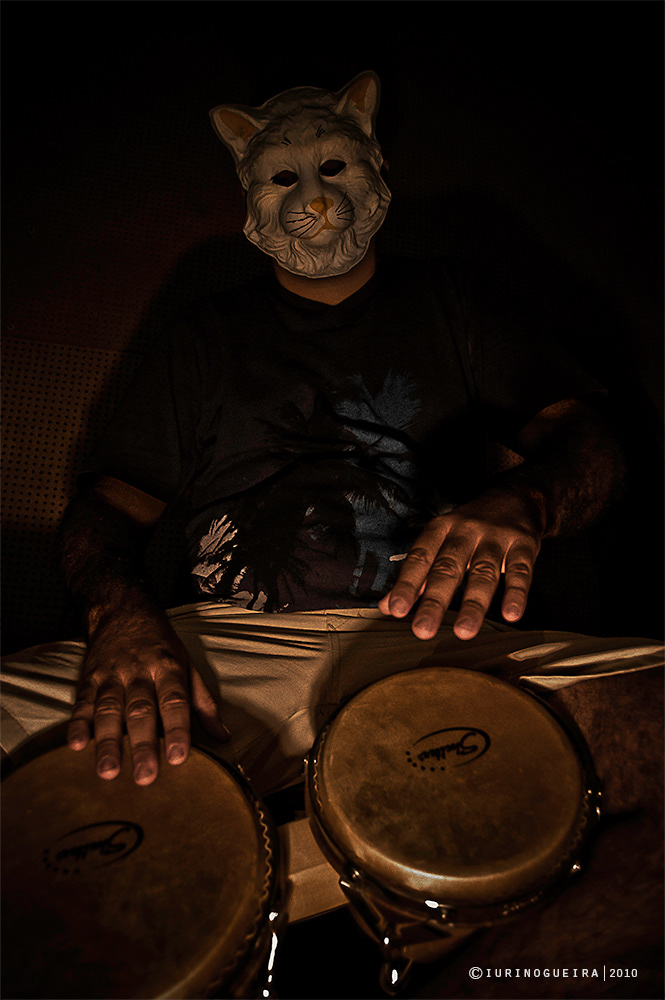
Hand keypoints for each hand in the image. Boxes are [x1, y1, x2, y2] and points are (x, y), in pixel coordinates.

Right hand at [68, 609, 228, 784]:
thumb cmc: (160, 646)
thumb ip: (203, 703)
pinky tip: (76, 746)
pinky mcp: (89, 677)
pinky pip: (82, 701)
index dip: (177, 728)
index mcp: (169, 667)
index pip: (175, 700)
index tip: (178, 757)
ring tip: (108, 771)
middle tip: (145, 777)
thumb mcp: (187, 665)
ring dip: (108, 741)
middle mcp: (140, 671)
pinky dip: (77, 723)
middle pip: (141, 710)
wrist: (122, 611)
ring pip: (109, 709)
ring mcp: (112, 674)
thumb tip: (224, 736)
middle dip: (143, 744)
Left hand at [378, 489, 542, 640]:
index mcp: (440, 529)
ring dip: (474, 604)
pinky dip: (516, 593)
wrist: (516, 497)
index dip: (407, 584)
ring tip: (464, 632)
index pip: (420, 558)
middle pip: (448, 568)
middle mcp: (466, 530)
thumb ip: (417, 575)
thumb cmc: (470, 528)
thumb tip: (387, 607)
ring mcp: (495, 537)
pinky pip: (520, 570)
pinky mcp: (523, 544)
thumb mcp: (441, 541)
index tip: (396, 610)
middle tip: (422, 630)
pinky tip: (511, 615)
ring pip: (483, 572)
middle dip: (434, 601)